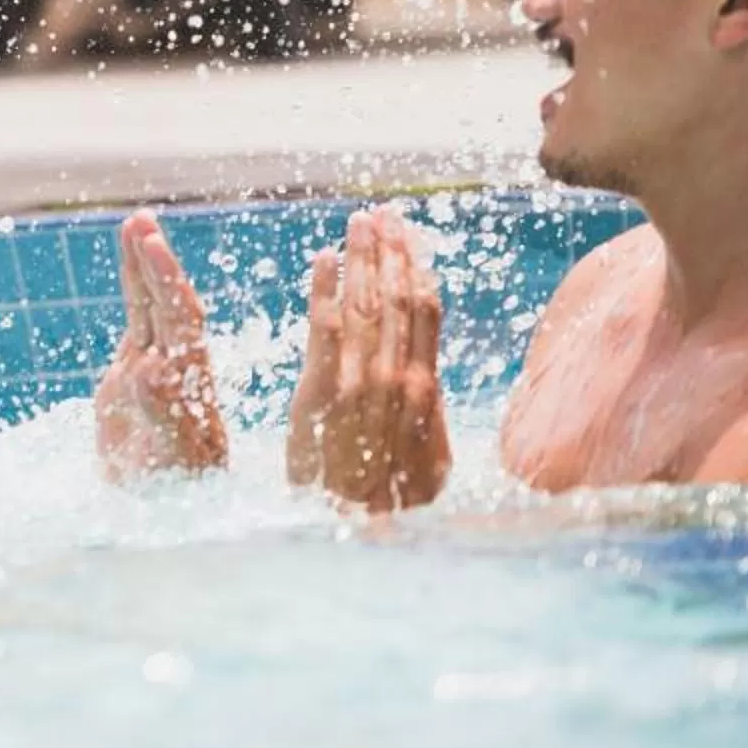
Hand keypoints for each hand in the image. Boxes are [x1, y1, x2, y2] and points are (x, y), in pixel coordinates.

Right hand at [94, 211, 228, 478]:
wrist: (159, 511)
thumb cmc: (173, 492)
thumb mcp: (169, 458)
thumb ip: (164, 413)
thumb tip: (155, 369)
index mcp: (190, 382)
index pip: (181, 322)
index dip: (168, 285)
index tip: (154, 250)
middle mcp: (176, 368)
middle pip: (170, 305)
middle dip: (157, 264)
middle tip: (142, 224)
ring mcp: (155, 367)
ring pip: (153, 306)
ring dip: (145, 264)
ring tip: (136, 222)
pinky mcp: (132, 374)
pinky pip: (137, 320)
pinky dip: (133, 286)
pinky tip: (130, 257)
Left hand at [284, 211, 448, 511]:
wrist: (359, 533)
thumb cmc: (394, 501)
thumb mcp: (429, 459)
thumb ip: (427, 416)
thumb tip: (428, 386)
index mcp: (424, 388)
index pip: (423, 312)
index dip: (416, 268)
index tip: (409, 237)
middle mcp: (395, 377)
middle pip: (395, 298)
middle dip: (389, 251)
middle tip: (380, 214)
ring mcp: (358, 382)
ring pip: (364, 303)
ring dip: (361, 257)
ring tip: (357, 222)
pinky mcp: (318, 393)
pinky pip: (323, 329)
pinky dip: (325, 289)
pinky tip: (324, 258)